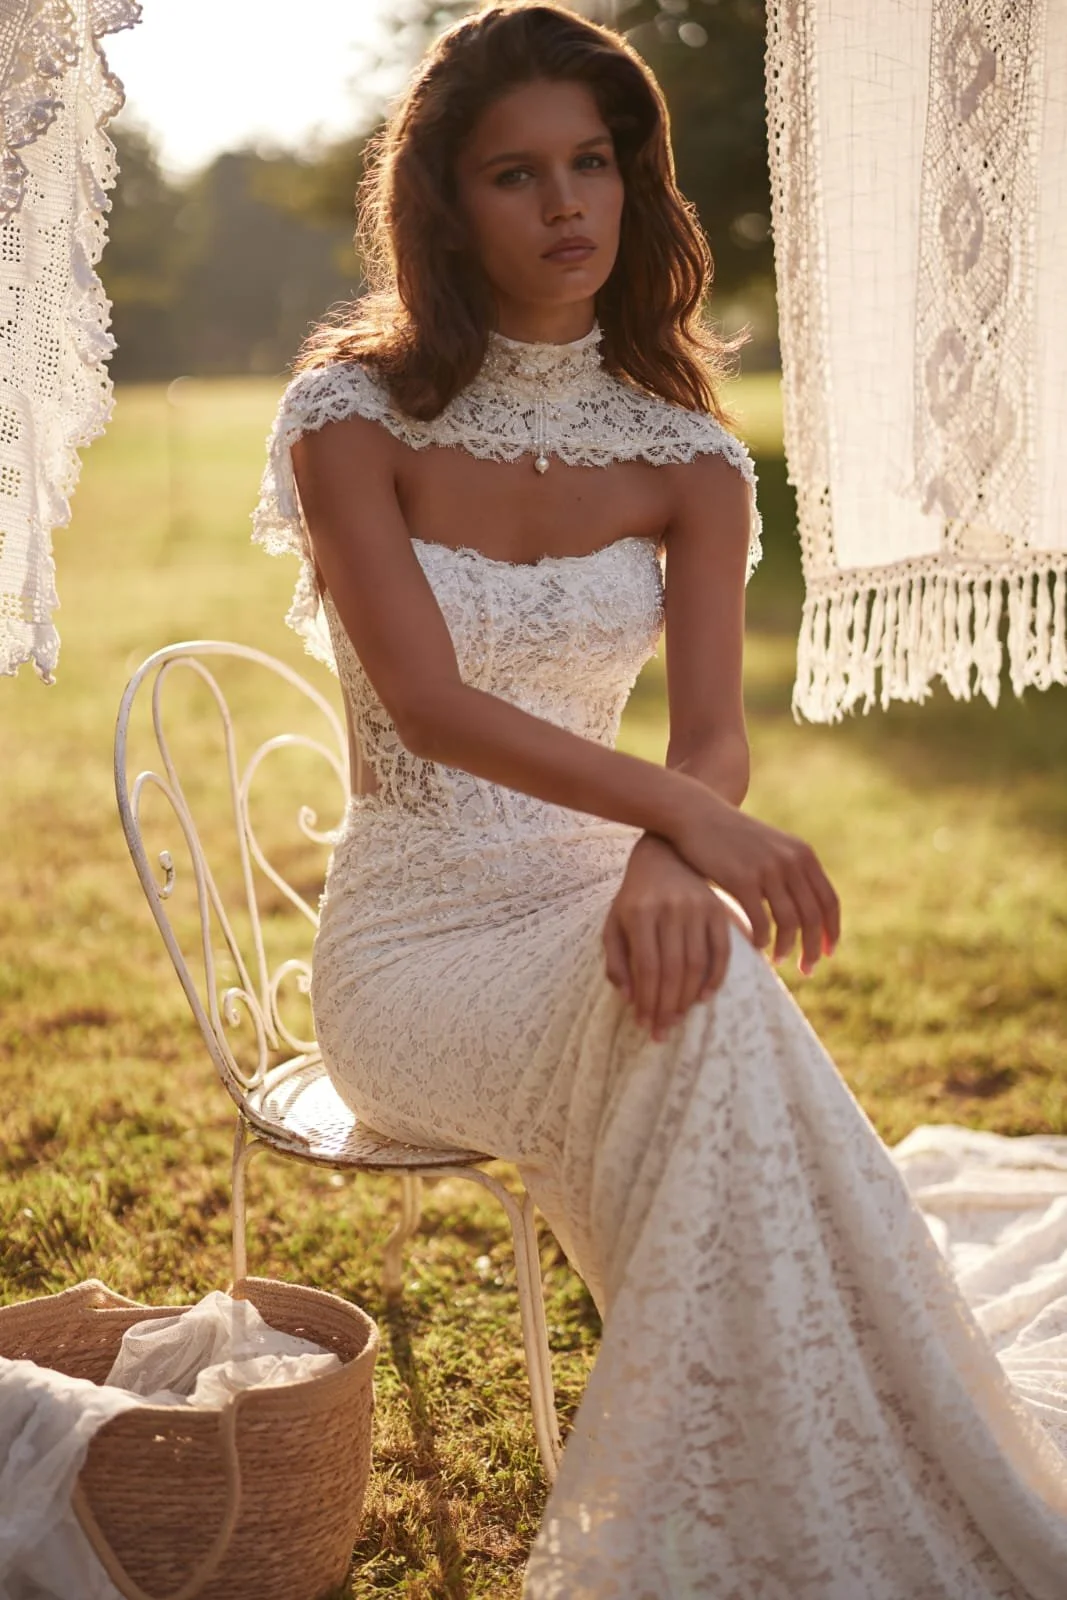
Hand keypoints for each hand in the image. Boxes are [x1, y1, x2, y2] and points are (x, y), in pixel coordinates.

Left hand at [603, 834, 750, 1038]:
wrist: (666, 857)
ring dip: (687, 998)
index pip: (646, 966)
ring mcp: (697, 908)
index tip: (643, 1024)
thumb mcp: (615, 922)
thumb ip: (616, 959)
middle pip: (671, 969)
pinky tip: (704, 997)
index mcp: (640, 912)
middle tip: (662, 1032)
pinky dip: (715, 977)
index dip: (646, 999)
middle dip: (666, 1006)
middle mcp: (670, 909)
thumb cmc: (635, 897)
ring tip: (677, 1020)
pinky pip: (721, 950)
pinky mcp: (718, 910)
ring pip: (695, 964)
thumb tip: (628, 997)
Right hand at [668, 790, 839, 974]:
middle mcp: (790, 861)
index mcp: (802, 854)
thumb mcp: (771, 847)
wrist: (697, 815)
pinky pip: (760, 921)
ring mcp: (767, 870)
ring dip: (787, 947)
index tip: (828, 953)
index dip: (832, 931)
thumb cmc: (732, 838)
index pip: (829, 901)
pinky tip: (757, 947)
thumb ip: (790, 871)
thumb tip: (805, 909)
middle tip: (807, 970)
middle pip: (813, 917)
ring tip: (780, 961)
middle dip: (814, 948)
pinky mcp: (742, 879)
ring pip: (789, 922)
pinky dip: (762, 939)